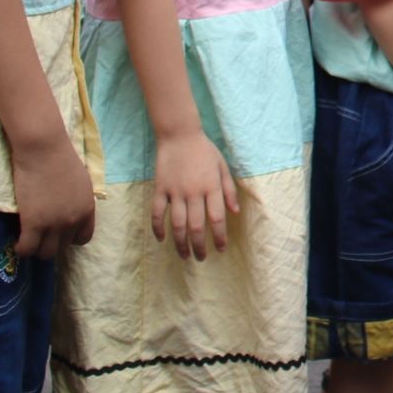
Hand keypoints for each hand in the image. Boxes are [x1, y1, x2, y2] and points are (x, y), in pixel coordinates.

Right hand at [11, 134, 96, 257]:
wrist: (44, 149)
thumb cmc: (60, 158)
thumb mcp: (80, 183)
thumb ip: (77, 201)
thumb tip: (70, 210)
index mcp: (87, 209)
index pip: (84, 238)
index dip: (70, 238)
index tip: (59, 233)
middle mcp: (74, 220)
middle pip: (63, 247)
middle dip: (52, 243)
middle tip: (40, 236)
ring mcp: (54, 224)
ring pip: (46, 253)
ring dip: (37, 249)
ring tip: (29, 242)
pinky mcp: (34, 223)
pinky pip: (28, 248)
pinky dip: (22, 249)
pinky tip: (18, 244)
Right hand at [151, 131, 238, 259]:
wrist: (179, 135)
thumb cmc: (204, 150)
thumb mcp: (223, 166)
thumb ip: (229, 190)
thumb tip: (235, 212)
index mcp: (212, 187)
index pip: (216, 219)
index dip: (219, 237)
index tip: (220, 249)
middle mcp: (194, 192)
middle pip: (196, 226)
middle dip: (199, 246)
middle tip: (201, 258)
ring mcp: (175, 191)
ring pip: (176, 224)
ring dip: (180, 243)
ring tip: (184, 255)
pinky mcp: (159, 188)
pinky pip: (156, 212)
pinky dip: (158, 227)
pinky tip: (162, 239)